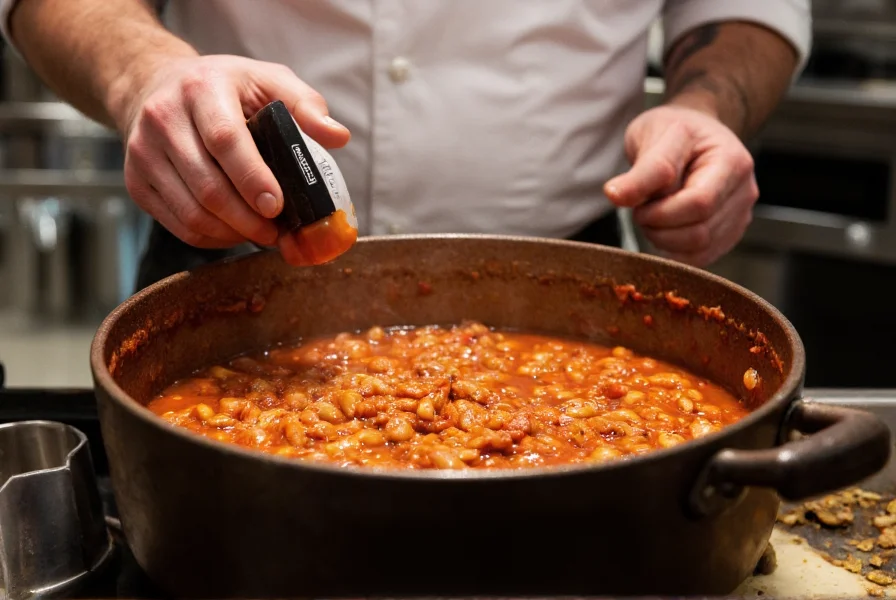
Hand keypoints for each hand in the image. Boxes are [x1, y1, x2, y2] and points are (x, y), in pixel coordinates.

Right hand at [115, 55, 350, 248]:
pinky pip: (178, 225)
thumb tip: (338, 137)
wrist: (155, 84)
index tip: (277, 206)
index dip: (252, 178)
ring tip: (262, 233)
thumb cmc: (224, 87)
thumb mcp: (267, 80)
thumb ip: (305, 106)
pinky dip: (212, 238)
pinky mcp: (136, 182)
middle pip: (208, 186)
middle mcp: (163, 119)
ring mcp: (143, 153)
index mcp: (201, 89)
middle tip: (279, 232)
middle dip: (249, 219)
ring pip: (192, 213)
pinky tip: (235, 232)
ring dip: (233, 233)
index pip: (225, 141)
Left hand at [603, 105, 757, 266]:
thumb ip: (641, 170)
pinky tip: (663, 229)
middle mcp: (744, 191)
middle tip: (641, 209)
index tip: (634, 202)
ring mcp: (739, 215)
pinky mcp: (729, 234)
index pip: (699, 204)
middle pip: (700, 232)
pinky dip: (674, 250)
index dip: (660, 212)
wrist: (693, 135)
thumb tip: (615, 196)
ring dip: (664, 239)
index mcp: (732, 161)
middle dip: (659, 227)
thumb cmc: (674, 131)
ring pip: (699, 248)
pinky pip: (700, 257)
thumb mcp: (652, 135)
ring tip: (652, 214)